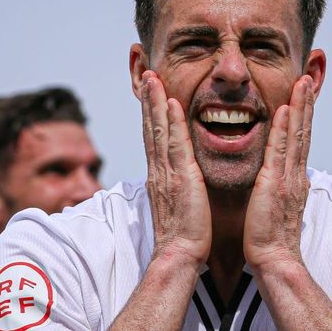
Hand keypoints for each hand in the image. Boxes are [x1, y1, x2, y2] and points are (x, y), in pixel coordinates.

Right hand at [140, 70, 211, 265]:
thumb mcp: (181, 205)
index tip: (152, 93)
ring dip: (155, 101)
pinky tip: (170, 102)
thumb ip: (179, 189)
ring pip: (159, 129)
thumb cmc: (185, 237)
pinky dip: (171, 122)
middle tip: (146, 74)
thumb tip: (182, 183)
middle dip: (148, 100)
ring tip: (152, 77)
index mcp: (161, 177)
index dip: (152, 114)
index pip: (155, 138)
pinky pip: (174, 143)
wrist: (179, 256)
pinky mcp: (179, 178)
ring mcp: (166, 173)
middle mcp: (159, 171)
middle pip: (151, 127)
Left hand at [244, 75, 314, 270]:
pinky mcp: (275, 184)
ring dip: (300, 106)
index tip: (303, 96)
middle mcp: (295, 175)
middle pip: (302, 132)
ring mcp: (288, 178)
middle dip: (306, 104)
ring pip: (296, 134)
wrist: (273, 261)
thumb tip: (276, 183)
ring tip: (303, 82)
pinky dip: (284, 128)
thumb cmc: (269, 241)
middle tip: (308, 77)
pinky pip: (279, 150)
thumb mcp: (274, 208)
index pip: (298, 142)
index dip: (302, 118)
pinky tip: (285, 108)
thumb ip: (276, 191)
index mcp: (293, 181)